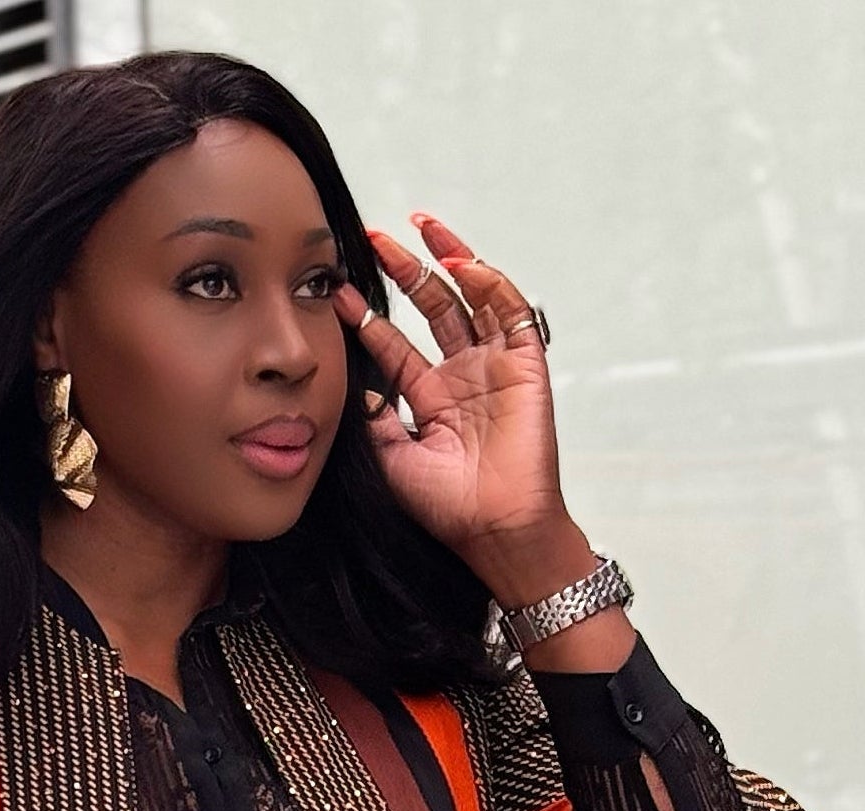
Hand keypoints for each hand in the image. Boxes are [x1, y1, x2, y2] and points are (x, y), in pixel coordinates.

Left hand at [337, 213, 591, 609]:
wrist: (496, 530)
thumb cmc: (448, 508)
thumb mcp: (392, 459)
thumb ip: (371, 418)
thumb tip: (347, 380)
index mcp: (432, 398)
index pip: (396, 345)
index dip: (367, 317)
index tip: (337, 292)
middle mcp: (464, 374)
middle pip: (434, 306)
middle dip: (406, 270)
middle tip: (375, 238)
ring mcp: (496, 365)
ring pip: (472, 295)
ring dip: (448, 256)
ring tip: (420, 225)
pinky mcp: (527, 364)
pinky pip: (510, 310)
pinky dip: (488, 282)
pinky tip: (459, 264)